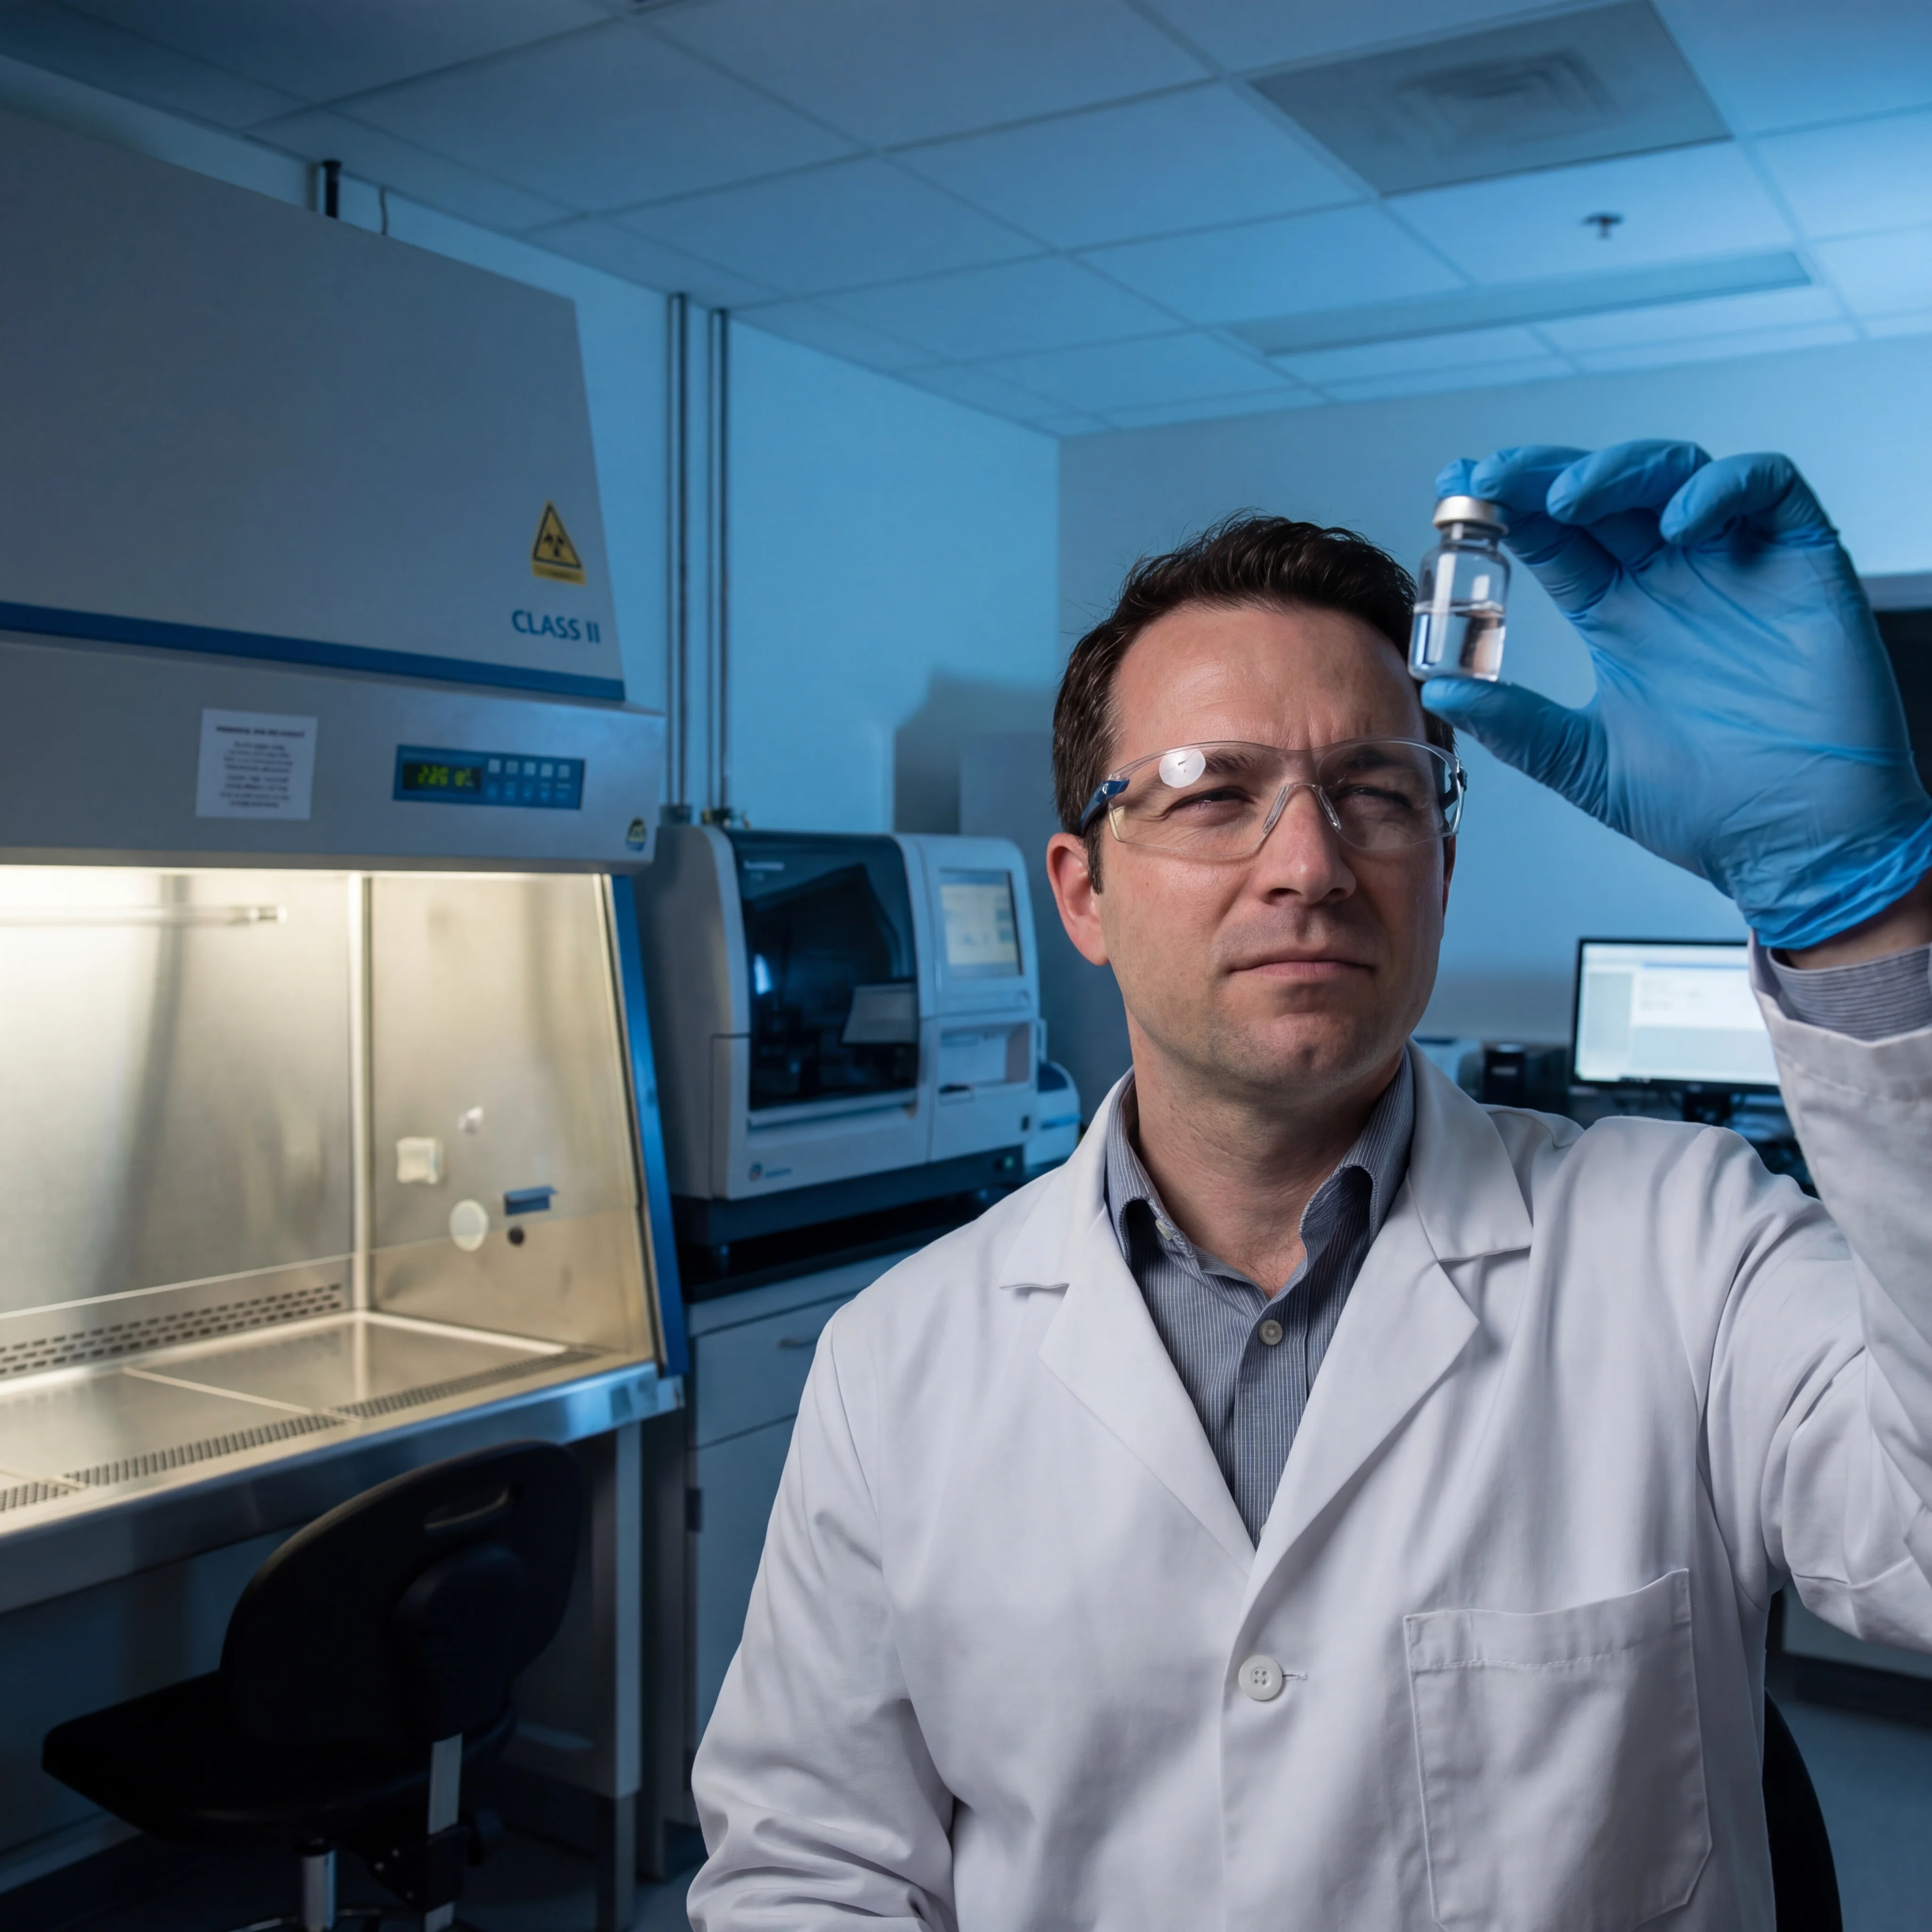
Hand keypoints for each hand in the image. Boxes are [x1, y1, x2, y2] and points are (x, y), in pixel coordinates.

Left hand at [1419, 440, 1931, 950]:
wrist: (1797, 844)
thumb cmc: (1706, 807)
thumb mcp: (1585, 764)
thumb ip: (1517, 725)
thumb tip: (1439, 691)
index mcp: (1618, 617)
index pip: (1554, 540)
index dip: (1508, 509)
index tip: (1455, 492)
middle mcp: (1670, 580)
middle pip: (1601, 495)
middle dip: (1542, 476)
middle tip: (1489, 478)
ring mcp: (1733, 566)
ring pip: (1673, 475)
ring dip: (1617, 473)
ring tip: (1567, 499)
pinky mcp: (1802, 562)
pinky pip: (1768, 488)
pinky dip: (1721, 489)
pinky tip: (1677, 522)